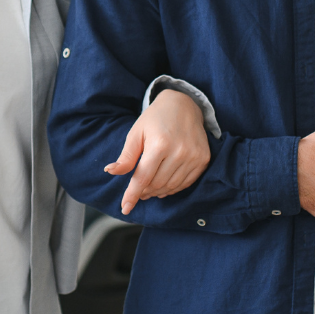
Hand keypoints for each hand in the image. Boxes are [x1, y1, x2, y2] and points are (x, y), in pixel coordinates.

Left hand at [105, 89, 212, 214]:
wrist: (184, 105)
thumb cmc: (155, 119)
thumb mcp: (136, 133)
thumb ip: (126, 156)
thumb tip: (110, 172)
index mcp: (160, 144)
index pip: (143, 178)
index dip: (132, 195)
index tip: (125, 208)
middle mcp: (179, 152)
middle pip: (157, 184)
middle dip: (144, 192)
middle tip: (138, 191)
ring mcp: (194, 157)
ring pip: (171, 187)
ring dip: (158, 192)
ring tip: (149, 188)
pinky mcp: (203, 160)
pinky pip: (185, 183)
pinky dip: (172, 188)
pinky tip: (164, 184)